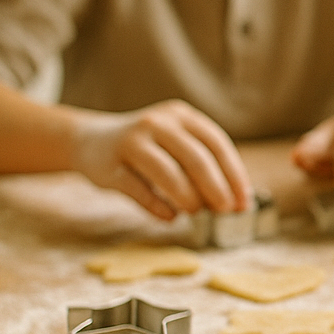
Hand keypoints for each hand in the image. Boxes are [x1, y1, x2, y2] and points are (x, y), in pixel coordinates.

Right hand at [71, 100, 252, 220]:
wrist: (90, 140)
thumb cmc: (148, 148)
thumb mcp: (176, 142)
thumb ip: (203, 163)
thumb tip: (236, 200)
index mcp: (180, 115)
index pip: (217, 143)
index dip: (234, 174)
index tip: (244, 202)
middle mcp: (157, 123)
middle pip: (196, 159)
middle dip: (216, 189)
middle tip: (225, 211)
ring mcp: (131, 142)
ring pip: (168, 174)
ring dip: (188, 199)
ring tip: (195, 212)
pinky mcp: (109, 166)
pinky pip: (140, 191)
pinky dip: (159, 208)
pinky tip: (171, 217)